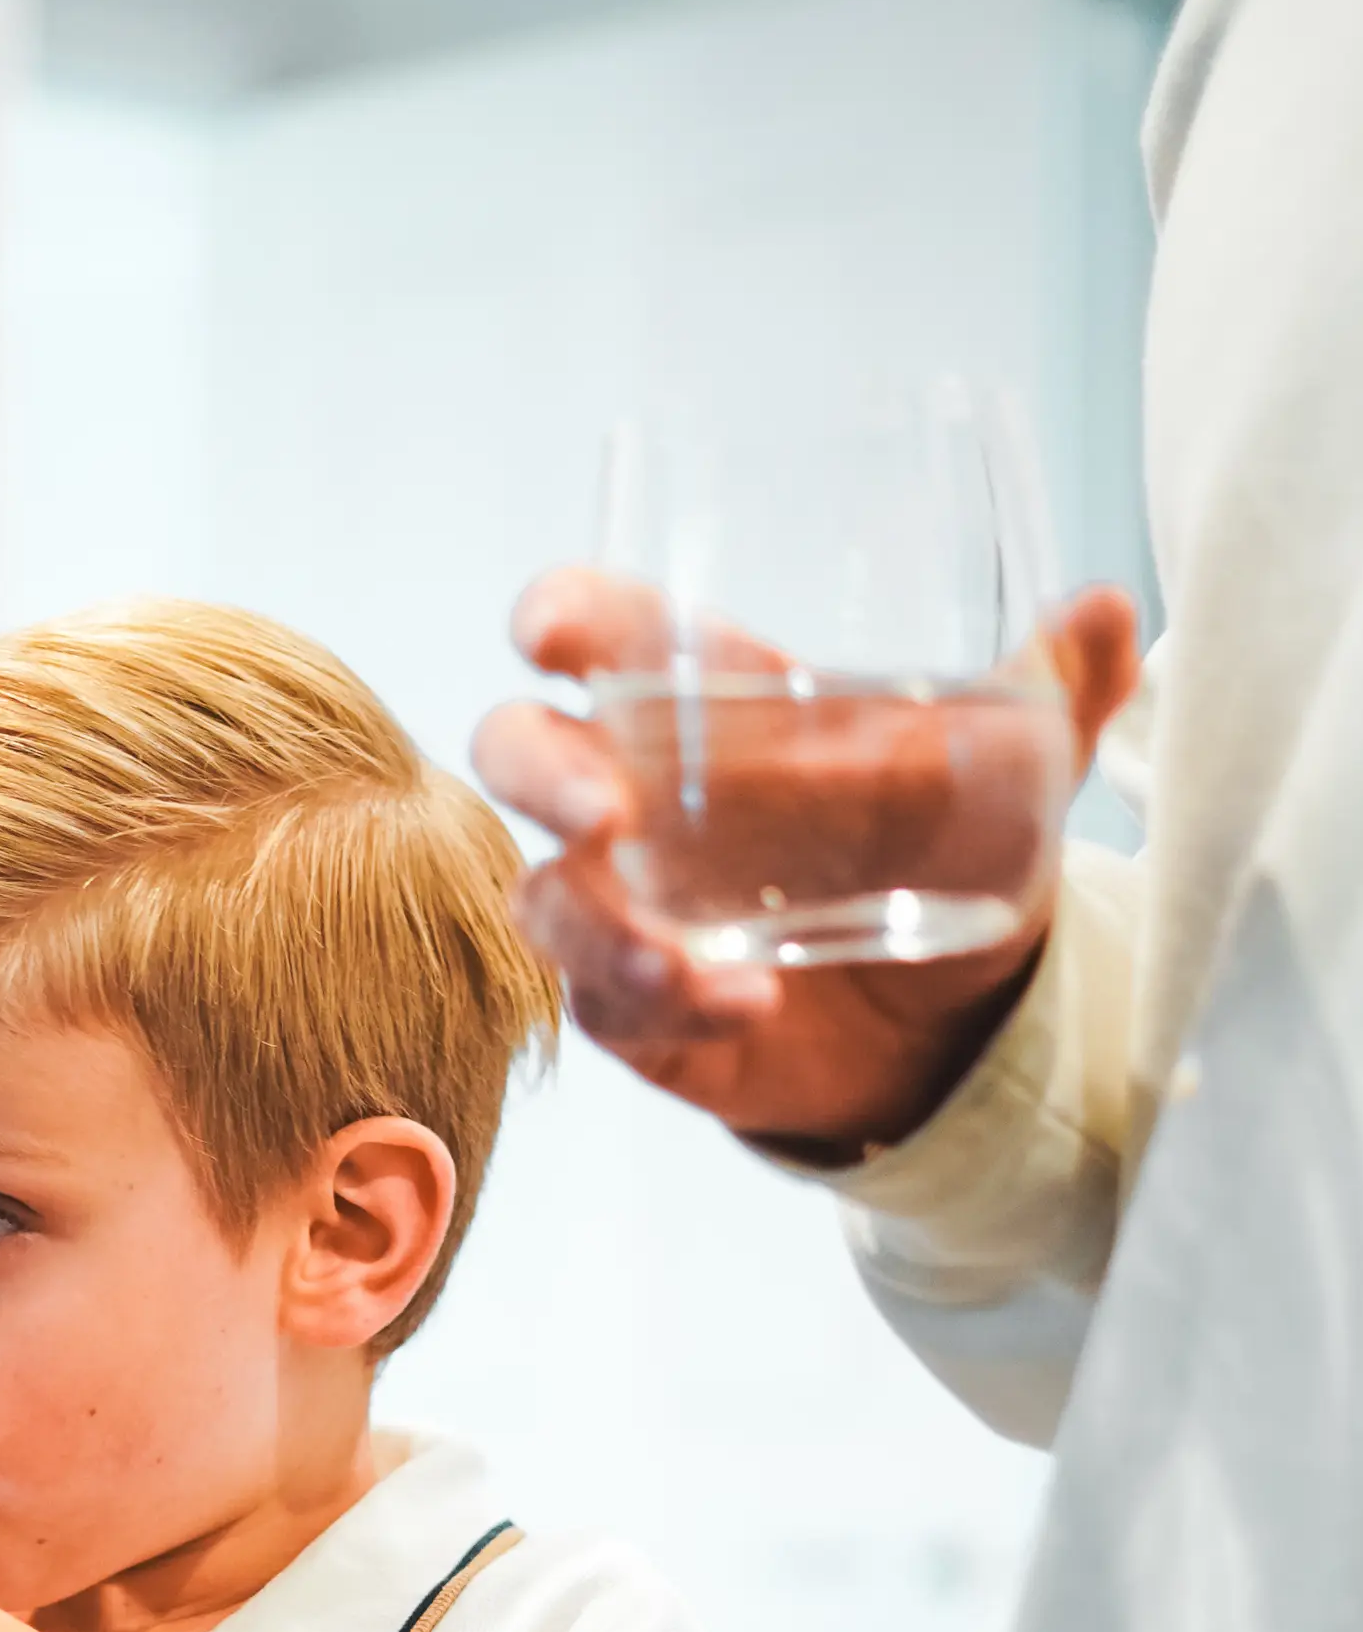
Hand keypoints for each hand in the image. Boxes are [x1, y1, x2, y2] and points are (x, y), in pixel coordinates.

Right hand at [472, 572, 1141, 1156]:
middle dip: (540, 772)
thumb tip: (1109, 611)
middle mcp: (644, 797)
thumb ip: (1050, 695)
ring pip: (546, 899)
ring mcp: (629, 905)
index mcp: (713, 706)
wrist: (956, 1019)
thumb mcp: (1010, 774)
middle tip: (599, 810)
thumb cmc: (950, 858)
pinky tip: (743, 1002)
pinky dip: (665, 1000)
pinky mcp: (637, 1004)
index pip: (600, 634)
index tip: (553, 631)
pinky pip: (606, 1002)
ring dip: (597, 927)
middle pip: (521, 751)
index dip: (560, 619)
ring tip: (683, 962)